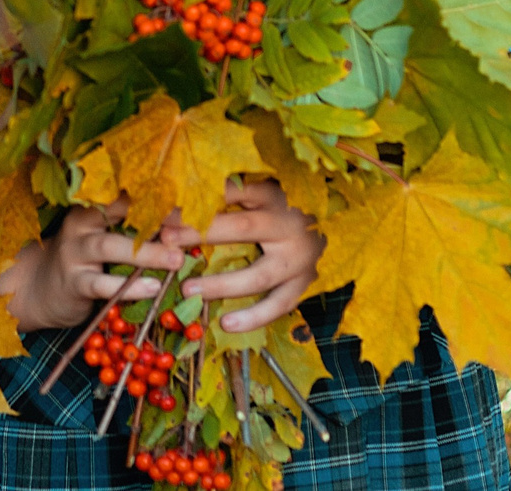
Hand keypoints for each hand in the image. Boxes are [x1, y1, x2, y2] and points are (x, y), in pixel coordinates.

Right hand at [0, 200, 177, 331]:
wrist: (39, 288)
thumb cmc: (87, 260)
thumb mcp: (106, 235)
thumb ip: (136, 227)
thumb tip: (189, 224)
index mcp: (95, 205)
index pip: (131, 191)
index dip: (162, 192)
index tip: (196, 196)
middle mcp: (82, 222)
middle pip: (121, 211)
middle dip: (159, 215)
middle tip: (194, 223)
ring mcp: (75, 252)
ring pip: (112, 246)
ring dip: (147, 253)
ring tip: (177, 259)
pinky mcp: (72, 282)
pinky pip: (101, 283)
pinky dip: (128, 287)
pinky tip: (152, 289)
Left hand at [164, 178, 323, 333]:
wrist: (345, 220)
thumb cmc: (290, 201)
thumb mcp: (266, 185)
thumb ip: (235, 188)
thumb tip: (183, 186)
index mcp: (274, 194)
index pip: (234, 190)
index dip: (200, 197)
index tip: (166, 204)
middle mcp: (288, 224)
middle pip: (241, 228)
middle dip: (200, 233)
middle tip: (165, 240)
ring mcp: (299, 258)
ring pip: (258, 275)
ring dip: (221, 284)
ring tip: (188, 290)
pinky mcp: (306, 282)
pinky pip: (279, 304)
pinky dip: (253, 317)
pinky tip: (225, 324)